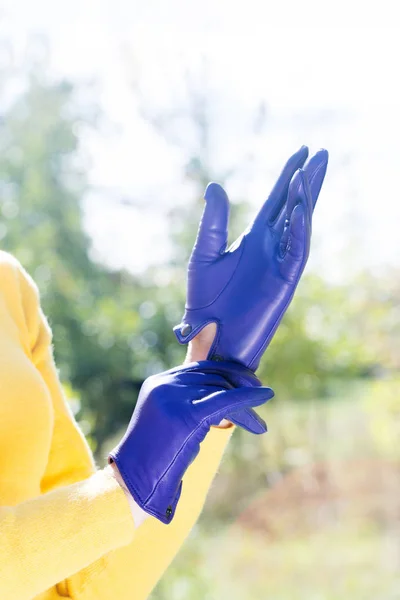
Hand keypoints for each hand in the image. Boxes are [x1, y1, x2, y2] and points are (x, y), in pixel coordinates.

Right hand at [108, 361, 272, 522]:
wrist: (133, 482)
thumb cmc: (154, 459)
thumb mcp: (169, 423)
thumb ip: (188, 404)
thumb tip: (222, 405)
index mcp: (159, 382)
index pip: (201, 369)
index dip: (227, 373)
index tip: (248, 382)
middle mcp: (165, 384)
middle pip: (214, 377)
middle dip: (240, 388)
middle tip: (261, 398)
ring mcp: (174, 397)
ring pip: (222, 390)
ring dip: (246, 405)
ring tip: (260, 425)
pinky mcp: (186, 415)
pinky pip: (225, 400)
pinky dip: (248, 397)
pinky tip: (265, 395)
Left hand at [174, 146, 327, 370]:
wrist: (211, 336)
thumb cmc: (205, 302)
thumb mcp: (205, 256)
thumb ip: (213, 222)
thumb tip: (215, 185)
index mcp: (253, 238)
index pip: (276, 200)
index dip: (289, 176)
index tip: (302, 151)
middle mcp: (271, 246)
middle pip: (295, 206)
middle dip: (308, 180)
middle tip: (322, 153)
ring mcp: (280, 262)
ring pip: (300, 223)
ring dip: (306, 198)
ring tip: (313, 170)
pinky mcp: (284, 280)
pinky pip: (297, 250)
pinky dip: (300, 228)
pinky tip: (300, 206)